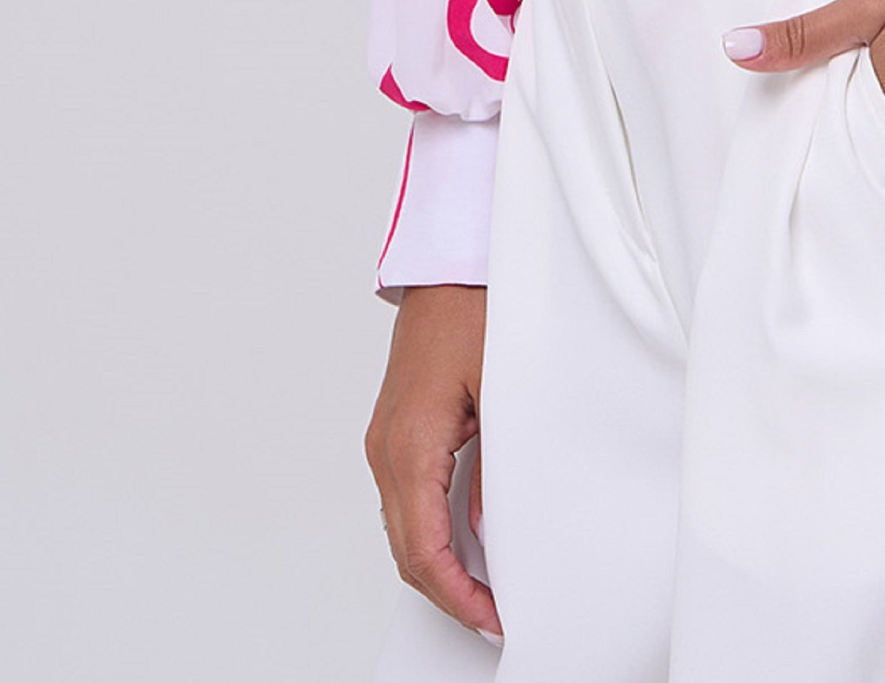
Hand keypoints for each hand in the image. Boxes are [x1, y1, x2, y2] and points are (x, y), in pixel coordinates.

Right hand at [365, 283, 501, 640]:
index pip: (423, 549)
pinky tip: (460, 543)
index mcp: (411, 443)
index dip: (456, 594)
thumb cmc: (473, 311)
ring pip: (401, 529)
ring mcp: (384, 441)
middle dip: (445, 593)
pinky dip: (426, 533)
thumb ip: (494, 465)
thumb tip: (489, 528)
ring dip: (435, 566)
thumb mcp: (500, 389)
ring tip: (482, 588)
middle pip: (405, 550)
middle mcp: (387, 449)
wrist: (447, 268)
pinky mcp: (393, 431)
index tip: (490, 616)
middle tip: (492, 616)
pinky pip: (404, 500)